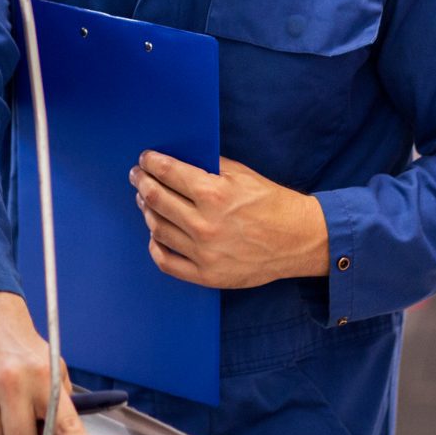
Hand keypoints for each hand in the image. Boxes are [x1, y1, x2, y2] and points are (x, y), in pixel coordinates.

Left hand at [131, 152, 328, 288]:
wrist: (298, 240)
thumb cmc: (271, 204)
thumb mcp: (242, 175)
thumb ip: (208, 168)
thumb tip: (178, 160)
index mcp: (213, 194)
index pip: (167, 173)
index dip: (151, 163)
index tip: (144, 159)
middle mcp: (204, 224)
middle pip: (156, 199)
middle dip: (142, 183)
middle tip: (137, 176)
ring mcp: (203, 252)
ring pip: (157, 229)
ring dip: (147, 211)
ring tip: (146, 202)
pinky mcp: (206, 275)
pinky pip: (166, 262)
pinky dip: (155, 246)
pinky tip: (155, 234)